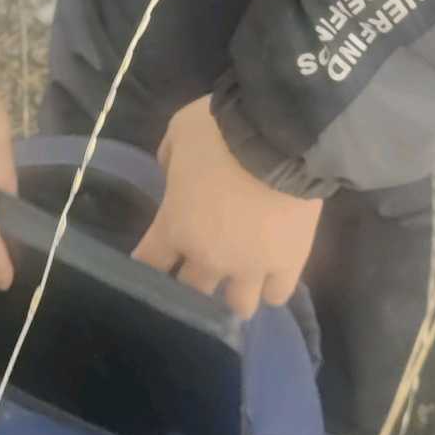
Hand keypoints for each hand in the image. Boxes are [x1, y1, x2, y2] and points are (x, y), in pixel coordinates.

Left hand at [133, 97, 322, 319]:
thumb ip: (169, 158)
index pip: (149, 264)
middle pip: (191, 292)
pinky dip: (272, 287)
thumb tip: (172, 174)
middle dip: (193, 280)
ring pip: (237, 306)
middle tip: (202, 265)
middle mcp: (208, 257)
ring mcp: (250, 266)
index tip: (152, 262)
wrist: (280, 135)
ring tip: (240, 279)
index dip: (147, 266)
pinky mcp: (288, 264)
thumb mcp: (179, 130)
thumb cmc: (222, 129)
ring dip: (234, 293)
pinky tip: (272, 276)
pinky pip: (277, 295)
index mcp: (175, 226)